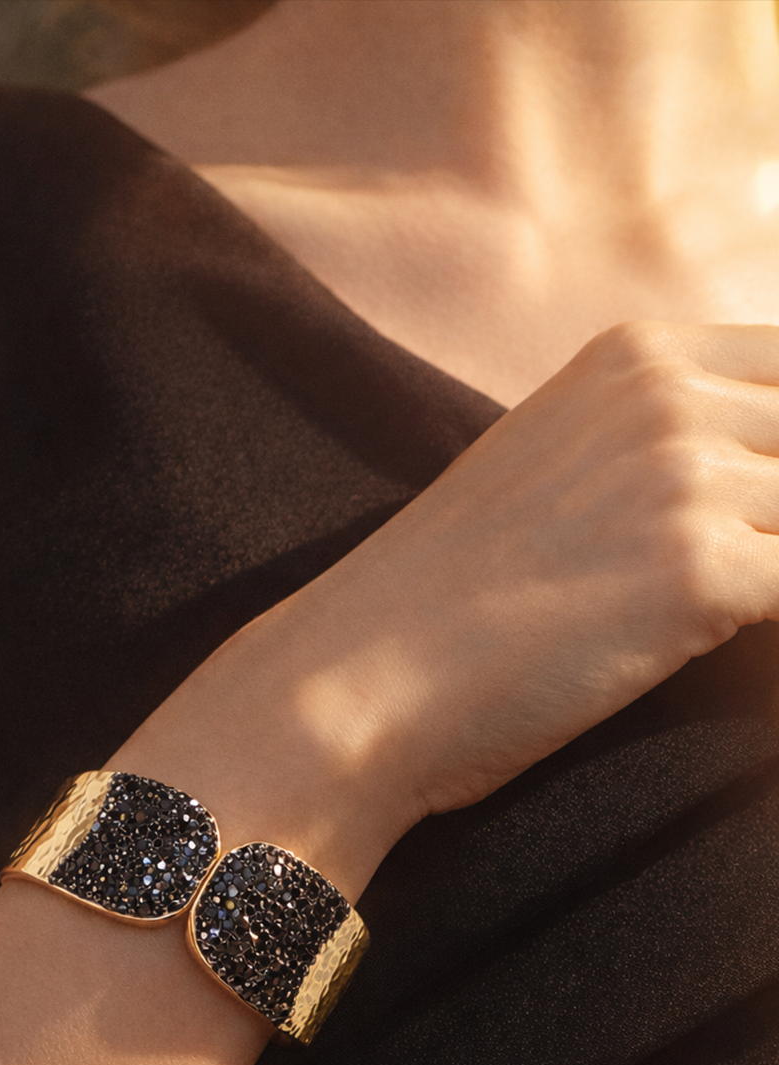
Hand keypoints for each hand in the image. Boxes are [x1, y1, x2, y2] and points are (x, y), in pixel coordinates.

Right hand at [115, 324, 778, 897]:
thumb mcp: (554, 469)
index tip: (759, 518)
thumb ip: (656, 446)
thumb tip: (753, 485)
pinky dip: (775, 640)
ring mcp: (684, 478)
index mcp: (636, 355)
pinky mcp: (697, 573)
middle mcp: (668, 394)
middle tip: (742, 575)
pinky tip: (725, 655)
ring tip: (711, 617)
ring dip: (776, 567)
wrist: (359, 677)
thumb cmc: (446, 599)